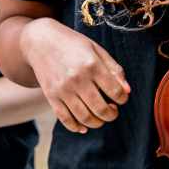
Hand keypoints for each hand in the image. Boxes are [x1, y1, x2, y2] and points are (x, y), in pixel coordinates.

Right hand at [19, 19, 128, 133]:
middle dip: (112, 114)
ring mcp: (63, 89)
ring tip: (100, 117)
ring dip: (97, 123)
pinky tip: (83, 126)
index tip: (121, 98)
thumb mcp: (97, 49)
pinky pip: (65, 119)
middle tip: (112, 111)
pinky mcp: (51, 96)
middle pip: (101, 109)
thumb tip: (127, 91)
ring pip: (85, 118)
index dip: (122, 98)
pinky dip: (76, 127)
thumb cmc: (72, 44)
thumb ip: (114, 69)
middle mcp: (77, 78)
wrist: (41, 41)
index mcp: (92, 65)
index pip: (115, 92)